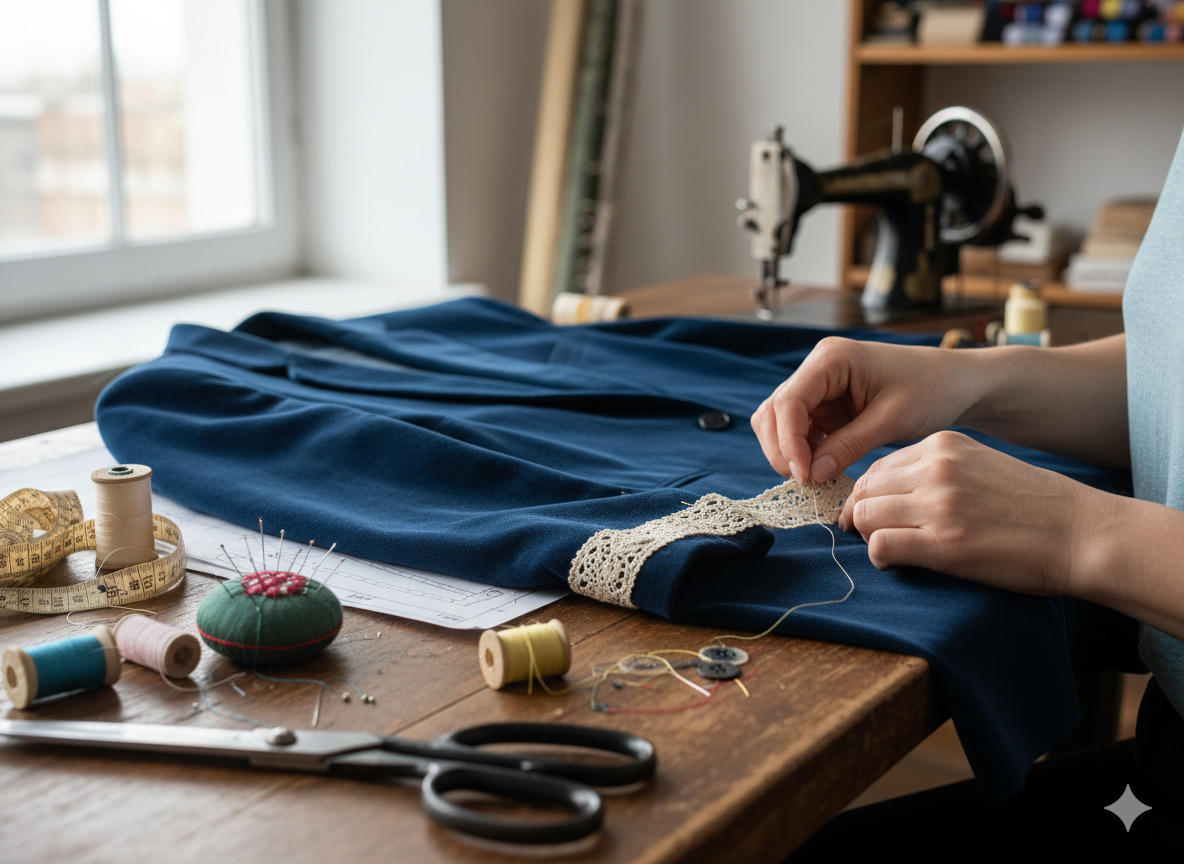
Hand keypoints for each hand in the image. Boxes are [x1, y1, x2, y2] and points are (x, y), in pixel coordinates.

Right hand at [752, 337, 979, 485]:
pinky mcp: (827, 406)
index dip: (788, 441)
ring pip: (780, 423)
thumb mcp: (892, 419)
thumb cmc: (932, 390)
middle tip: (804, 483)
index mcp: (831, 359)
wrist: (957, 383)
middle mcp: (817, 368)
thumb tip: (810, 475)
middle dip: (782, 449)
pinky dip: (804, 453)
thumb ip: (848, 446)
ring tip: (812, 479)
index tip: (803, 476)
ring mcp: (819, 387)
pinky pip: (801, 432)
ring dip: (789, 452)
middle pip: (774, 412)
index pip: (789, 402)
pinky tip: (822, 471)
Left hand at [840, 430, 1107, 595]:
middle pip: (865, 489)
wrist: (1083, 533)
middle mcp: (936, 469)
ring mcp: (939, 504)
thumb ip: (940, 471)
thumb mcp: (983, 466)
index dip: (868, 493)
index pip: (878, 466)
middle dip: (861, 514)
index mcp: (944, 445)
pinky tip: (896, 562)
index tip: (872, 513)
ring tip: (887, 548)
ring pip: (865, 514)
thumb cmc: (1037, 507)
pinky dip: (880, 556)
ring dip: (868, 535)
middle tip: (870, 535)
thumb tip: (896, 493)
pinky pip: (881, 545)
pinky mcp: (943, 543)